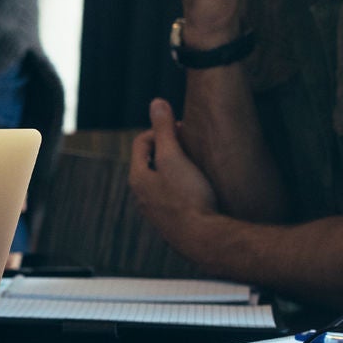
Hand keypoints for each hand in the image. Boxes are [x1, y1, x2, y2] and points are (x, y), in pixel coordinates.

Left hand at [129, 98, 220, 255]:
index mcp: (138, 178)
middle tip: (190, 145)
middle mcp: (141, 197)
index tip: (183, 130)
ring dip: (177, 169)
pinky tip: (201, 190)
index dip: (162, 130)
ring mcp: (155, 212)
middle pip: (151, 162)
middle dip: (169, 148)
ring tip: (197, 166)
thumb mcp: (174, 157)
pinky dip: (183, 188)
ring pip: (162, 182)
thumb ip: (165, 130)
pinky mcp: (170, 224)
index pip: (142, 142)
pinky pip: (173, 198)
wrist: (203, 239)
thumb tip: (156, 103)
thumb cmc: (188, 197)